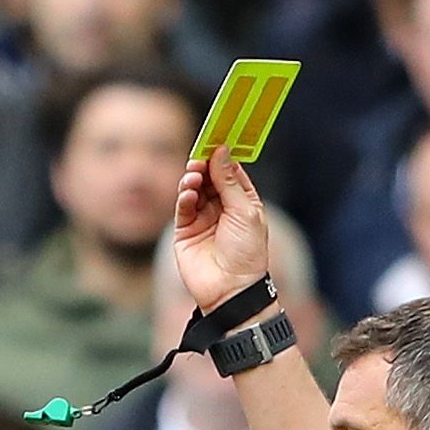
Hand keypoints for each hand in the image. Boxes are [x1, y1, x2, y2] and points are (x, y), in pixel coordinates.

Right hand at [173, 148, 274, 314]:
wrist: (231, 289)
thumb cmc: (247, 252)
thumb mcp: (245, 210)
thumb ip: (230, 180)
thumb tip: (220, 151)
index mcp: (242, 200)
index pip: (230, 170)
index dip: (222, 156)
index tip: (215, 140)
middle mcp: (221, 207)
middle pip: (209, 177)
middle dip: (204, 165)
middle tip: (199, 157)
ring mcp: (202, 218)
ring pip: (193, 189)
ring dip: (192, 180)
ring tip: (193, 178)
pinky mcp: (185, 231)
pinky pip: (182, 207)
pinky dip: (184, 197)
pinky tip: (188, 195)